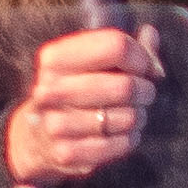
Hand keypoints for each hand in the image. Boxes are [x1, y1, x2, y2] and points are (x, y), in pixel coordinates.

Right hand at [5, 24, 162, 187]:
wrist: (38, 138)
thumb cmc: (75, 90)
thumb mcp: (93, 62)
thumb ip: (126, 46)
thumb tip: (150, 34)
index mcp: (54, 58)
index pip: (116, 46)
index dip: (141, 56)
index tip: (144, 67)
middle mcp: (50, 90)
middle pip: (125, 85)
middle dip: (144, 90)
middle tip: (144, 93)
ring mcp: (55, 124)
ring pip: (128, 117)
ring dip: (138, 116)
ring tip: (131, 114)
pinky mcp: (66, 153)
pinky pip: (122, 144)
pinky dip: (130, 139)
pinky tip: (122, 134)